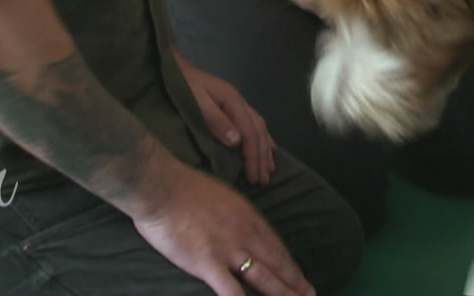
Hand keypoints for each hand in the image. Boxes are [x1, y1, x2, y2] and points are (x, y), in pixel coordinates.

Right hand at [132, 159, 313, 295]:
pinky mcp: (208, 263)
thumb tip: (239, 226)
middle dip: (295, 282)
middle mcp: (245, 234)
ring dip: (282, 293)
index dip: (290, 264)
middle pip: (277, 263)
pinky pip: (231, 290)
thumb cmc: (186, 188)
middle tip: (310, 294)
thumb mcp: (223, 196)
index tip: (300, 277)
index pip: (276, 246)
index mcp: (248, 217)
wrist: (163, 188)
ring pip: (263, 277)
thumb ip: (234, 214)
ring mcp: (228, 250)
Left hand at [176, 52, 274, 186]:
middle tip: (263, 181)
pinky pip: (255, 124)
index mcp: (233, 102)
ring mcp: (238, 104)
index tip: (253, 177)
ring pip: (260, 128)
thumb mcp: (196, 102)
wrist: (175, 69)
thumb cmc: (183, 86)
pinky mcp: (233, 106)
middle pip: (258, 132)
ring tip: (269, 170)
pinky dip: (263, 138)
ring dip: (265, 150)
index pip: (250, 133)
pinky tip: (268, 147)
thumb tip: (236, 142)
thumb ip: (215, 120)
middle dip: (262, 158)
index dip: (253, 156)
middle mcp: (240, 103)